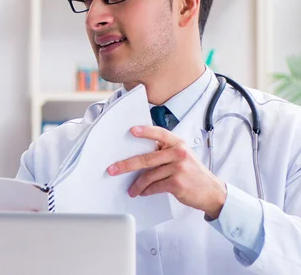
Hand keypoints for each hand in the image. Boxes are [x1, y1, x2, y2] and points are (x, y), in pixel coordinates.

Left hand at [107, 125, 226, 219]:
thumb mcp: (182, 156)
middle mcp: (179, 153)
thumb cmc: (193, 173)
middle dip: (126, 165)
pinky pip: (155, 186)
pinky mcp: (177, 183)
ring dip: (137, 185)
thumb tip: (139, 152)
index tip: (132, 131)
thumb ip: (165, 152)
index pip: (160, 133)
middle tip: (113, 169)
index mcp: (178, 143)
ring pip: (149, 175)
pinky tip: (143, 193)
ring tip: (132, 190)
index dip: (145, 131)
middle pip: (146, 158)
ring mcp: (179, 168)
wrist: (212, 192)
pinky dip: (146, 191)